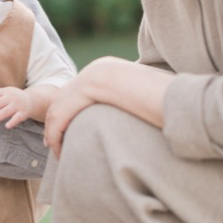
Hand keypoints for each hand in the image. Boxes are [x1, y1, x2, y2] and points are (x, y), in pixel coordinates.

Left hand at [0, 86, 31, 128]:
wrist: (31, 100)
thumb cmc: (13, 97)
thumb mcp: (6, 93)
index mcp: (6, 91)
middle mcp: (11, 97)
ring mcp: (17, 105)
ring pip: (6, 111)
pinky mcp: (23, 113)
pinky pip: (17, 118)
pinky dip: (12, 122)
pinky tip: (7, 126)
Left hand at [43, 72, 97, 158]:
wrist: (96, 80)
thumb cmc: (99, 85)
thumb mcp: (88, 92)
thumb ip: (87, 99)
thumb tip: (95, 105)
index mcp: (62, 96)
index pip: (54, 113)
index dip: (54, 125)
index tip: (55, 136)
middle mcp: (55, 103)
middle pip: (49, 124)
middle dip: (50, 136)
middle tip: (53, 147)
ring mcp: (55, 110)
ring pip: (49, 132)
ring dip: (54, 144)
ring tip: (59, 154)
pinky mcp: (58, 118)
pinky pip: (53, 137)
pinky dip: (56, 147)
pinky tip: (60, 155)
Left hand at [45, 58, 172, 157]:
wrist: (170, 90)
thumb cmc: (164, 99)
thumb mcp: (141, 98)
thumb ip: (128, 104)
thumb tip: (132, 115)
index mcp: (106, 71)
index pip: (76, 93)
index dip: (65, 113)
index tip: (63, 130)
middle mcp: (94, 70)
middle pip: (62, 98)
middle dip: (54, 121)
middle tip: (51, 142)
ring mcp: (89, 77)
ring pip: (58, 107)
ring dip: (53, 131)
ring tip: (57, 151)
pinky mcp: (88, 88)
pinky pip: (62, 114)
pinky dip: (55, 133)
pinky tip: (59, 149)